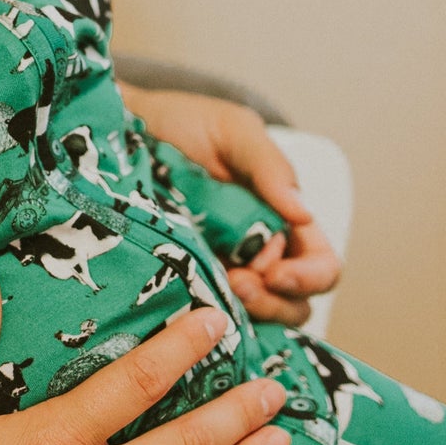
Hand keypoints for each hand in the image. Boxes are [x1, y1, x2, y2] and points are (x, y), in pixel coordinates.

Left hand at [121, 85, 340, 325]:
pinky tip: (190, 304)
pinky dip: (207, 319)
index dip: (309, 277)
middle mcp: (257, 252)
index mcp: (282, 219)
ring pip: (255, 317)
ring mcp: (220, 269)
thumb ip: (270, 168)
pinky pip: (206, 316)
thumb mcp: (233, 132)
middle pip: (293, 304)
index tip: (275, 273)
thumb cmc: (184, 124)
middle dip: (274, 302)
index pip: (321, 266)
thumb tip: (303, 214)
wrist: (124, 128)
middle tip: (236, 283)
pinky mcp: (184, 279)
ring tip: (216, 287)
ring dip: (245, 312)